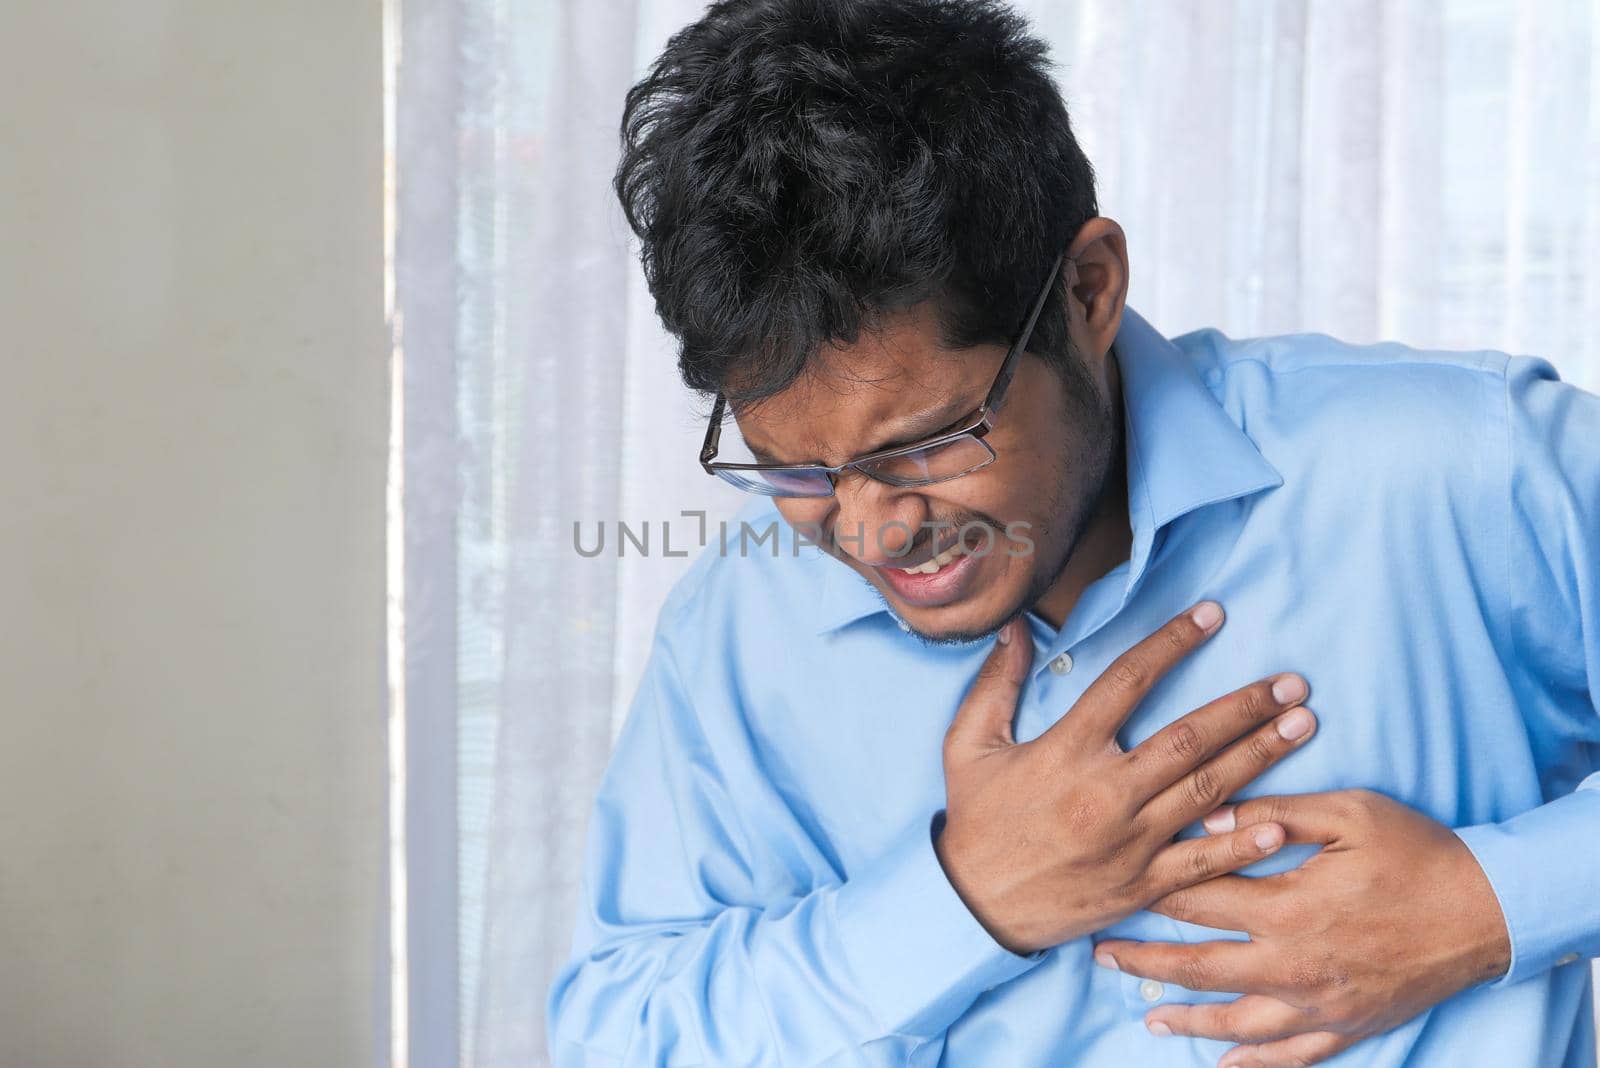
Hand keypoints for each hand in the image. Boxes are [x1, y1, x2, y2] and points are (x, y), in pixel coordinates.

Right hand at [933, 602, 1318, 954]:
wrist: (972, 907)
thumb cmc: (975, 821)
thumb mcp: (967, 746)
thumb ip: (995, 684)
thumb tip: (1015, 627)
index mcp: (1066, 751)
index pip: (1128, 681)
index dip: (1173, 642)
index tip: (1212, 614)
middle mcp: (1105, 793)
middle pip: (1189, 738)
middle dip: (1246, 706)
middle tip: (1292, 683)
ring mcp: (1129, 842)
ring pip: (1207, 791)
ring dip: (1261, 755)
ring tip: (1303, 726)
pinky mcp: (1141, 885)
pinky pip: (1202, 863)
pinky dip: (1243, 843)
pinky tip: (1282, 822)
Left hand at [1095, 790, 1511, 1067]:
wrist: (1490, 910)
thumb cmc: (1419, 852)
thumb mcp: (1349, 813)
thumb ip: (1279, 812)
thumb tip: (1215, 814)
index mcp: (1288, 905)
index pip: (1199, 898)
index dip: (1152, 888)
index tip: (1114, 883)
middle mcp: (1294, 962)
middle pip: (1200, 966)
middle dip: (1145, 961)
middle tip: (1101, 956)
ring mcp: (1321, 1002)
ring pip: (1237, 1021)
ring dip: (1187, 1020)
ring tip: (1148, 1018)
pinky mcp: (1348, 1024)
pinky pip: (1293, 1055)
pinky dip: (1255, 1064)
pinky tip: (1225, 1066)